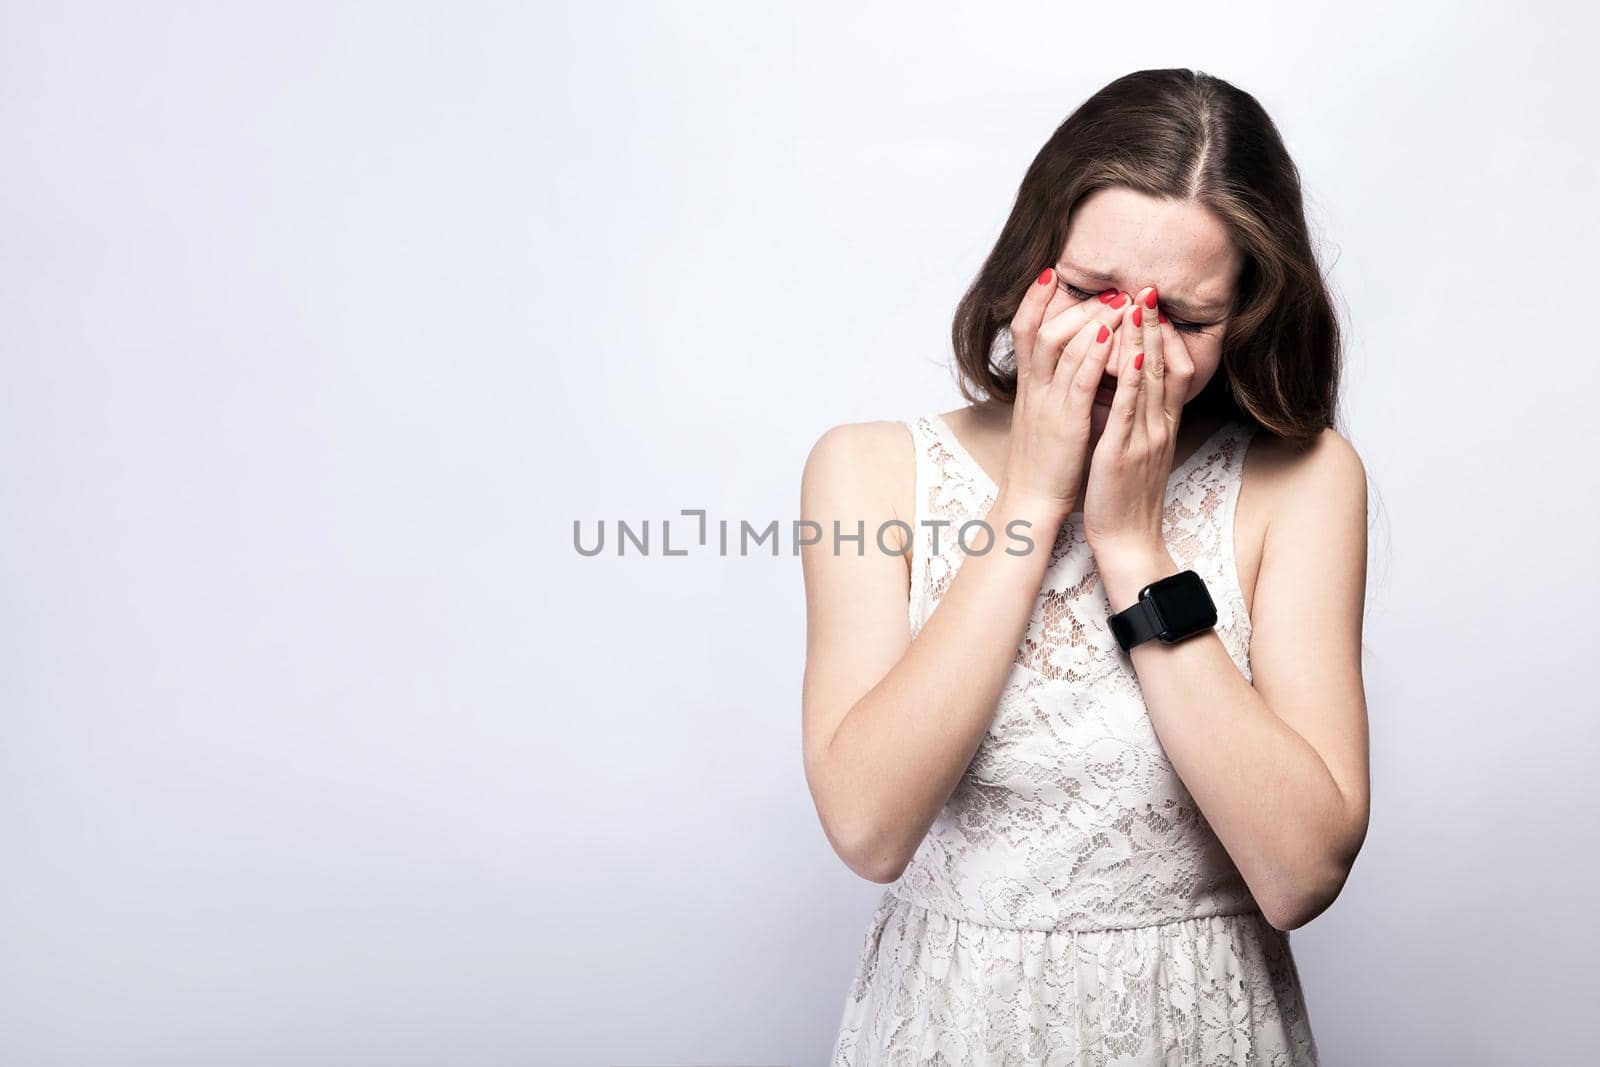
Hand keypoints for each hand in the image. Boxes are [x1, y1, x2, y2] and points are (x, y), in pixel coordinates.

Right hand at [998, 268, 1121, 518]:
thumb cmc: (1044, 466)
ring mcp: (1047, 403)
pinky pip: (1079, 379)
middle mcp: (1034, 389)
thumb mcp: (1046, 420)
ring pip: (1062, 347)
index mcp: (1029, 388)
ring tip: (1120, 300)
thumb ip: (1057, 392)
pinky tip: (1114, 334)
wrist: (1031, 503)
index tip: (1052, 273)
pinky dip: (1095, 353)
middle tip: (1108, 287)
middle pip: (1043, 328)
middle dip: (1074, 303)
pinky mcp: (1066, 421)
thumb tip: (1076, 370)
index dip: (1034, 300)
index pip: (1023, 331)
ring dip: (1092, 319)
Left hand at [1082, 284, 1198, 563]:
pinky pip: (1129, 406)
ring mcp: (1145, 437)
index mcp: (1162, 425)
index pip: (1174, 370)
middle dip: (1156, 326)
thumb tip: (1132, 392)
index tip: (1154, 307)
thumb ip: (1140, 420)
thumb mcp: (1138, 451)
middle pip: (1166, 365)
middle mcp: (1160, 426)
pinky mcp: (1124, 451)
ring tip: (1138, 304)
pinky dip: (1129, 376)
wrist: (1127, 541)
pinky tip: (1126, 350)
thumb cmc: (1126, 498)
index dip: (1166, 337)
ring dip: (1144, 338)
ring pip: (1150, 378)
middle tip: (1149, 288)